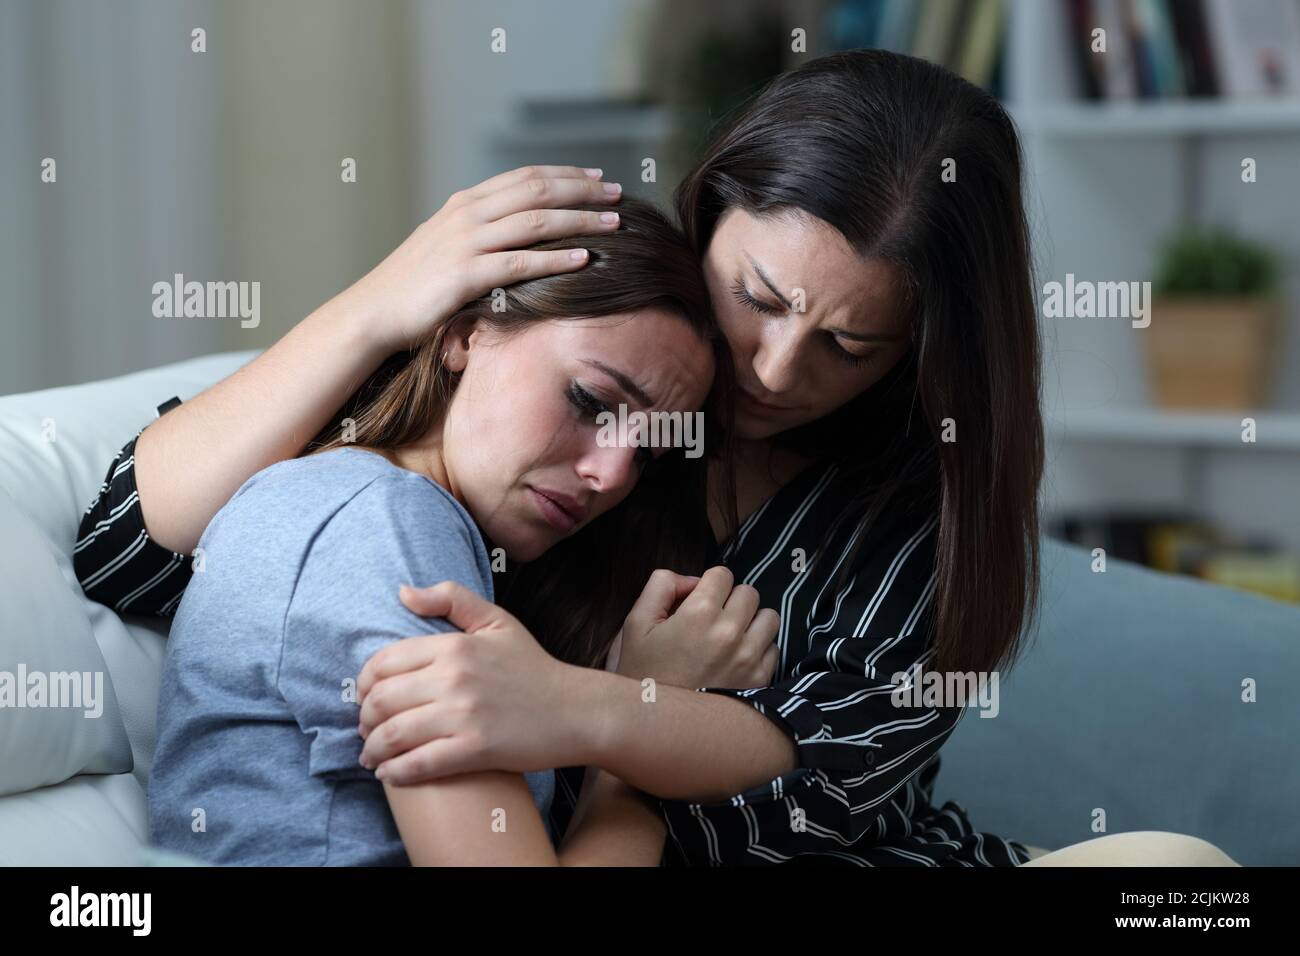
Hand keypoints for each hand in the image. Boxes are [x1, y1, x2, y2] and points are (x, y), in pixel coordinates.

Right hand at [336, 165, 622, 351]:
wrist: (374, 312)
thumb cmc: (414, 285)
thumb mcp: (445, 245)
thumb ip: (479, 231)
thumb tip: (514, 228)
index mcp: (464, 203)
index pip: (525, 177)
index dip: (566, 173)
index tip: (598, 175)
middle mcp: (467, 215)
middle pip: (536, 191)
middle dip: (582, 189)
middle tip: (618, 193)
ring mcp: (464, 243)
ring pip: (534, 221)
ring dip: (579, 220)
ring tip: (614, 223)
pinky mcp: (465, 276)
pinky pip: (520, 263)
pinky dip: (555, 258)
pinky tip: (584, 259)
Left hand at [356, 581, 582, 784]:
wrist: (576, 710)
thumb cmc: (534, 667)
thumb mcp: (497, 621)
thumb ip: (449, 598)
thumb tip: (403, 592)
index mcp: (454, 645)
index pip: (383, 663)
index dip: (363, 684)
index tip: (365, 698)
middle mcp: (454, 677)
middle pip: (381, 701)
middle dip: (364, 720)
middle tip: (367, 731)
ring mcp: (464, 715)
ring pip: (393, 735)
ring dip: (372, 750)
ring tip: (372, 756)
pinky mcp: (475, 749)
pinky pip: (418, 765)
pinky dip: (395, 773)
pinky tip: (390, 774)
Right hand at [617, 567, 779, 689]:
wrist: (655, 725)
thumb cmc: (643, 672)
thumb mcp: (636, 623)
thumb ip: (661, 586)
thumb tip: (693, 580)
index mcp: (698, 613)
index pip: (723, 574)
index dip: (709, 584)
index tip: (700, 600)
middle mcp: (728, 633)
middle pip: (749, 593)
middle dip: (731, 600)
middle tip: (713, 620)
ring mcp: (747, 658)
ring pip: (768, 618)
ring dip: (751, 622)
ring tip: (730, 637)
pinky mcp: (759, 680)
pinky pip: (773, 648)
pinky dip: (758, 649)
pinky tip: (735, 659)